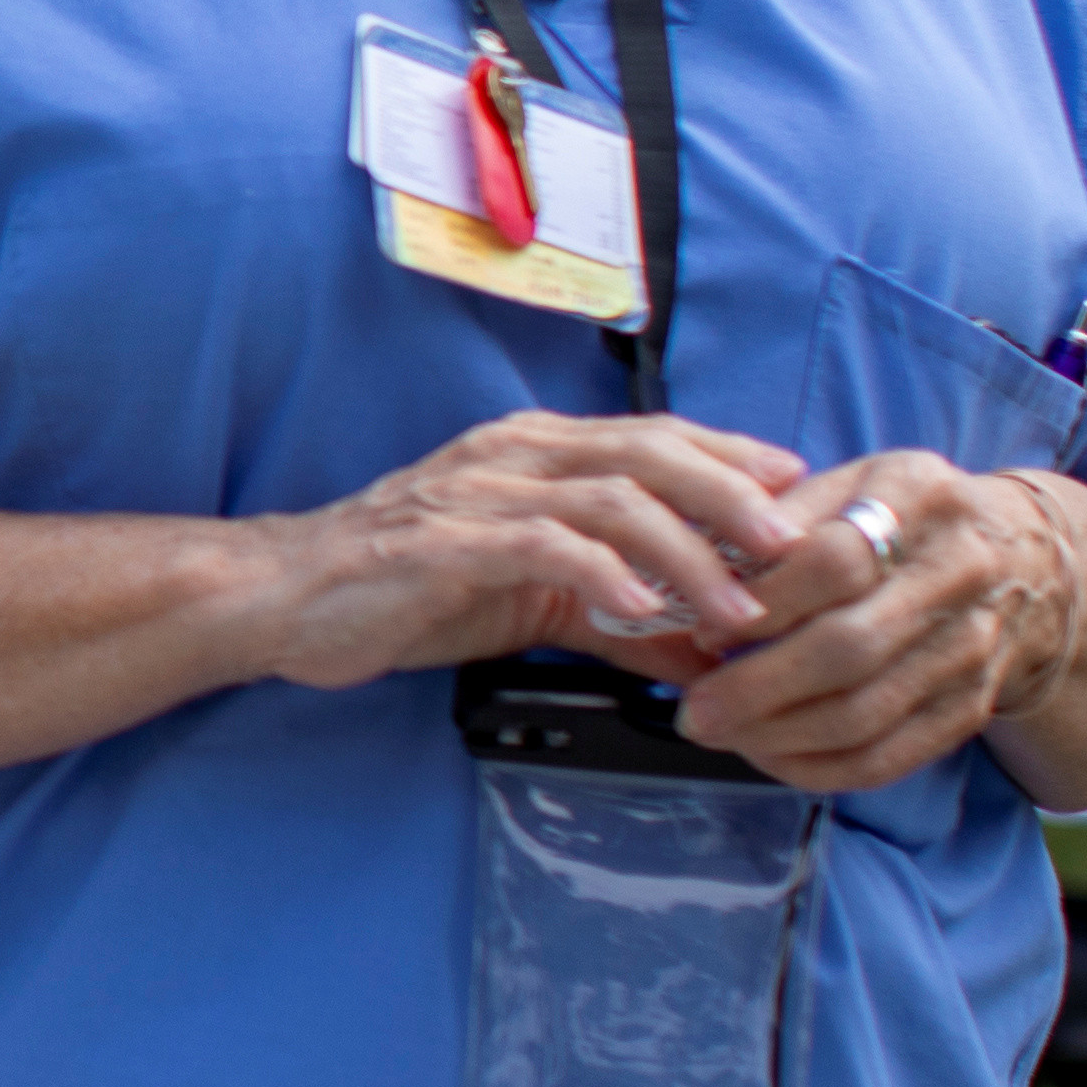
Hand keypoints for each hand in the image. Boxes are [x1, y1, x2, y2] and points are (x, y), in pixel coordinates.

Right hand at [247, 411, 813, 692]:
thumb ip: (618, 617)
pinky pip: (542, 545)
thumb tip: (707, 651)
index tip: (801, 493)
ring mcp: (476, 493)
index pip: (655, 435)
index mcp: (534, 452)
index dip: (733, 455)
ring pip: (609, 496)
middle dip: (732, 495)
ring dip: (686, 551)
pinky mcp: (444, 542)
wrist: (285, 599)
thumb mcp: (530, 601)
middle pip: (648, 450)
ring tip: (735, 606)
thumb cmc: (405, 589)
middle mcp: (512, 455)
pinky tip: (640, 606)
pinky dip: (603, 573)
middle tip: (792, 549)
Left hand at [677, 453, 1074, 792]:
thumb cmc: (901, 514)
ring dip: (779, 736)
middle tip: (694, 710)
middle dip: (757, 688)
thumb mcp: (850, 481)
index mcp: (919, 497)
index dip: (762, 602)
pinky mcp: (972, 705)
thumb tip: (693, 576)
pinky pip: (891, 755)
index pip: (834, 559)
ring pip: (867, 712)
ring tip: (719, 733)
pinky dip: (821, 768)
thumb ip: (774, 518)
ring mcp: (972, 645)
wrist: (1023, 556)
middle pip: (850, 647)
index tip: (703, 630)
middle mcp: (958, 571)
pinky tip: (770, 757)